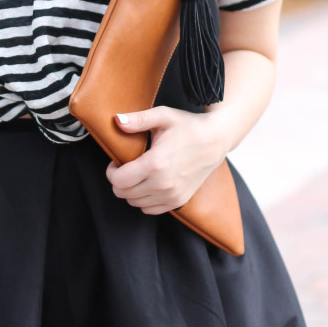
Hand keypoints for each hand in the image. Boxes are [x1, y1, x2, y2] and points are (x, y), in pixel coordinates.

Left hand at [107, 107, 227, 214]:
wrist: (216, 140)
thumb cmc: (188, 126)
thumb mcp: (163, 116)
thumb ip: (138, 119)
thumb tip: (117, 120)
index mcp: (156, 164)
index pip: (118, 180)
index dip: (111, 171)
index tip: (116, 162)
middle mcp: (163, 184)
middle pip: (123, 193)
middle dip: (119, 180)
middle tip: (126, 167)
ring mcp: (172, 195)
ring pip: (134, 202)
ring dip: (131, 190)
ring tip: (138, 174)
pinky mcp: (179, 201)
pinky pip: (149, 209)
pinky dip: (144, 199)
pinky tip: (148, 184)